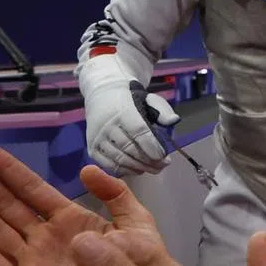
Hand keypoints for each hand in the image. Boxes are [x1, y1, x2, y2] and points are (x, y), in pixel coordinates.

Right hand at [79, 55, 178, 175]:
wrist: (102, 95)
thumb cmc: (131, 100)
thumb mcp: (148, 98)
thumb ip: (162, 110)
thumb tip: (174, 120)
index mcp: (123, 110)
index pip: (137, 130)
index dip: (151, 146)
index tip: (163, 156)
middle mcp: (106, 125)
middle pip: (129, 148)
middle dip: (149, 160)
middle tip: (163, 165)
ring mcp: (97, 138)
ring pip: (119, 158)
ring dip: (139, 167)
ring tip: (154, 169)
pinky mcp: (92, 148)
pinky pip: (108, 165)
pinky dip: (124, 170)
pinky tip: (137, 170)